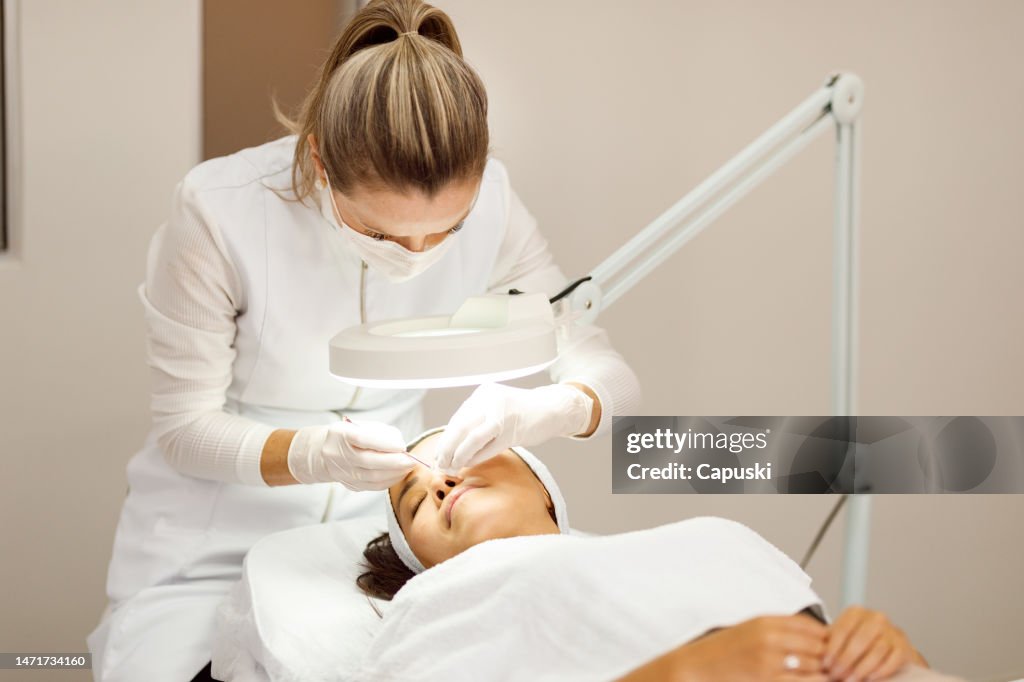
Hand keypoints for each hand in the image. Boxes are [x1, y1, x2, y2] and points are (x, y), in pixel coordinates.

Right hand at [287, 419, 412, 490]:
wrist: (326, 452)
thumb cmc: (350, 435)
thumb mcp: (362, 426)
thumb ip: (382, 433)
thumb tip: (400, 445)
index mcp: (340, 434)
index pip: (362, 439)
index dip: (384, 444)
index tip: (402, 446)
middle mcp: (338, 454)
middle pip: (368, 462)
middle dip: (394, 462)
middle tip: (412, 460)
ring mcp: (343, 472)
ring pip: (372, 477)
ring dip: (395, 473)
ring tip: (409, 466)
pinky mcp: (351, 485)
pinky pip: (374, 486)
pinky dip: (390, 480)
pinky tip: (400, 474)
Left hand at [433, 383, 593, 473]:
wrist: (552, 409)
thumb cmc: (521, 412)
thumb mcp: (496, 407)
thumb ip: (476, 420)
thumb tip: (451, 445)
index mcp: (484, 393)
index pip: (457, 419)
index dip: (446, 439)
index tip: (438, 454)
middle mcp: (491, 400)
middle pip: (460, 428)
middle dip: (447, 449)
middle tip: (440, 464)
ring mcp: (503, 415)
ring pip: (472, 438)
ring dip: (459, 456)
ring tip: (451, 468)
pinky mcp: (513, 430)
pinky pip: (488, 448)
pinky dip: (476, 458)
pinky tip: (469, 464)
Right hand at [666, 615, 828, 681]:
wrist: (696, 667)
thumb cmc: (723, 651)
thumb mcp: (750, 629)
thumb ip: (780, 630)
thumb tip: (816, 637)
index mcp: (766, 621)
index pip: (812, 626)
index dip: (826, 638)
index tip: (829, 647)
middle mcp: (770, 639)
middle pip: (818, 647)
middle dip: (827, 658)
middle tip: (831, 666)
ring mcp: (769, 662)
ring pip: (815, 668)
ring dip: (822, 674)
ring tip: (824, 677)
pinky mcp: (768, 681)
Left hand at [825, 606, 923, 680]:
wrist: (888, 644)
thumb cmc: (858, 640)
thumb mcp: (843, 635)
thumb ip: (831, 642)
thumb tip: (818, 658)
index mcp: (856, 612)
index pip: (842, 630)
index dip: (832, 649)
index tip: (825, 664)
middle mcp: (876, 618)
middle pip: (859, 641)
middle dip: (845, 661)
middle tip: (836, 675)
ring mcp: (892, 631)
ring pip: (876, 651)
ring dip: (861, 669)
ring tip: (849, 680)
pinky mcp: (903, 647)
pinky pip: (892, 660)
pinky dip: (880, 671)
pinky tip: (869, 679)